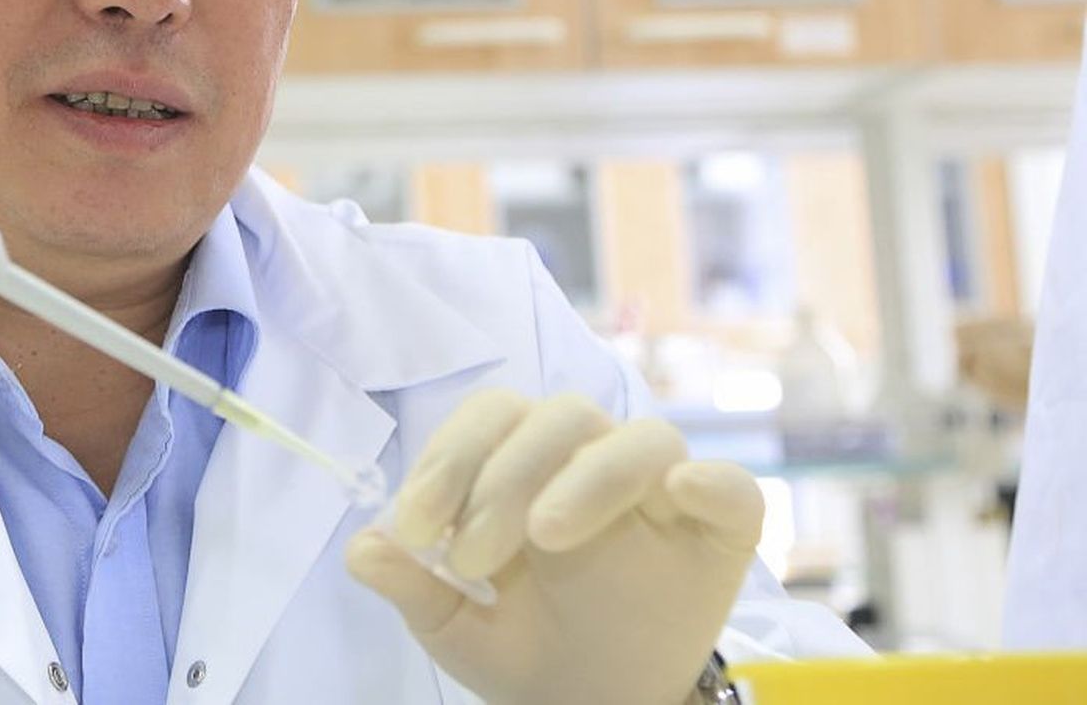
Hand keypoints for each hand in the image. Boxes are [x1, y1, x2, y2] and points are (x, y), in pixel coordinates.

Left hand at [345, 389, 762, 704]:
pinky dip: (709, 481)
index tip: (416, 527)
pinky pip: (731, 487)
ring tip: (544, 538)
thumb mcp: (454, 625)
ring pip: (639, 438)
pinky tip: (680, 493)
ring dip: (585, 477)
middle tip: (470, 560)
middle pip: (559, 417)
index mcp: (526, 463)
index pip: (493, 416)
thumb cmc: (523, 645)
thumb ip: (409, 583)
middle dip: (502, 479)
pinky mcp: (721, 529)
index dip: (450, 457)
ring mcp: (662, 490)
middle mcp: (594, 458)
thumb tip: (362, 547)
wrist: (593, 704)